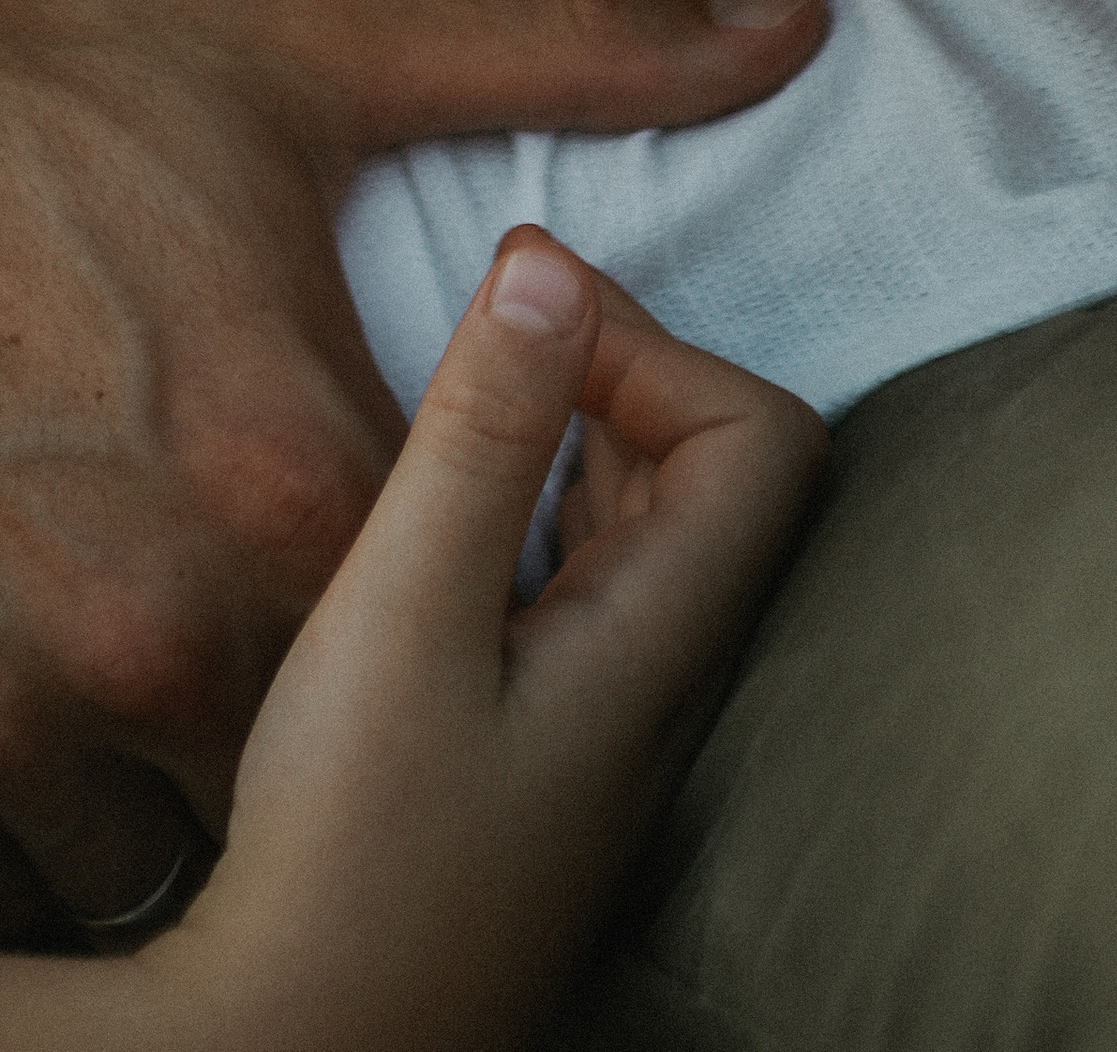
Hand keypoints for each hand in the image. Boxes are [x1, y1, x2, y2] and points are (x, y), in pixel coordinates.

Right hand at [0, 0, 823, 939]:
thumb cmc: (7, 81)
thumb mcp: (293, 39)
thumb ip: (565, 50)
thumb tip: (793, 31)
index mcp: (290, 476)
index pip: (463, 618)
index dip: (441, 565)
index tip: (363, 493)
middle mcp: (154, 634)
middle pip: (309, 752)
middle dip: (297, 677)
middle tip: (220, 552)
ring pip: (153, 841)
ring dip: (157, 763)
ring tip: (108, 610)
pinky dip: (13, 803)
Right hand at [150, 229, 826, 1051]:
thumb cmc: (351, 854)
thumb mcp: (399, 613)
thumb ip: (480, 435)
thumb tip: (546, 263)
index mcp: (663, 647)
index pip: (765, 439)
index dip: (657, 348)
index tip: (522, 329)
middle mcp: (668, 686)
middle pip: (721, 472)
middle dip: (615, 374)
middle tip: (485, 351)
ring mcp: (614, 727)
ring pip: (654, 530)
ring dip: (576, 443)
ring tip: (460, 419)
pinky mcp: (550, 753)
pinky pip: (588, 587)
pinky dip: (537, 512)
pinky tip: (442, 526)